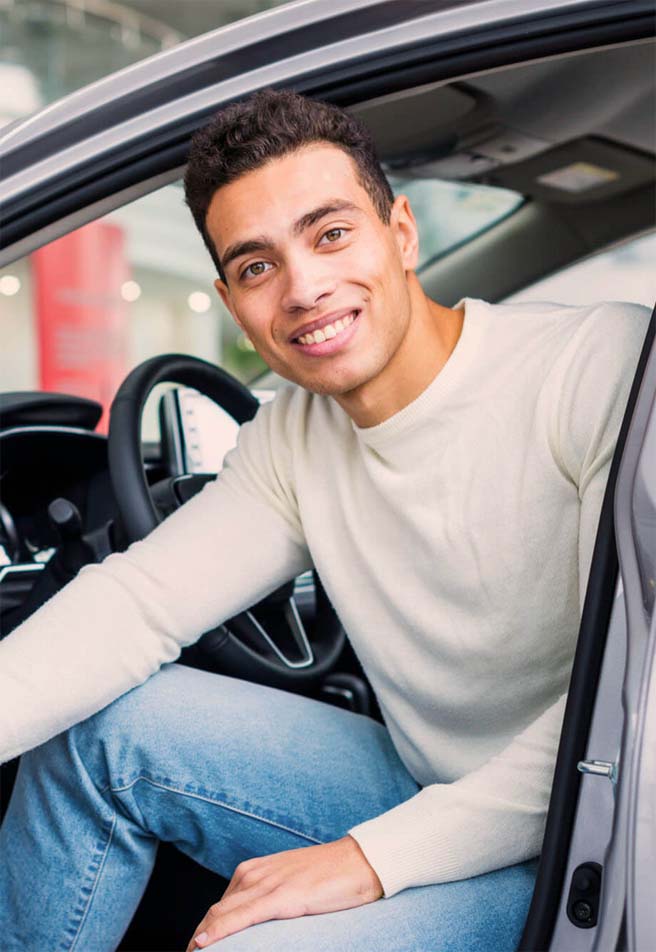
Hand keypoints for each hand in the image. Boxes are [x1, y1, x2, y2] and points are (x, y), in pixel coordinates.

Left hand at [185, 835, 382, 949]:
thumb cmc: (329, 874)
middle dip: (199, 938)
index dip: (205, 931)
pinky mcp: (281, 897)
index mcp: (254, 871)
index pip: (219, 907)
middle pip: (214, 913)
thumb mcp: (290, 883)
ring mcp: (266, 885)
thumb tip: (254, 921)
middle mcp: (253, 875)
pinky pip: (241, 917)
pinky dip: (218, 932)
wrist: (359, 860)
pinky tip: (203, 944)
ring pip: (220, 915)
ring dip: (203, 938)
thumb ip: (269, 897)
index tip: (196, 950)